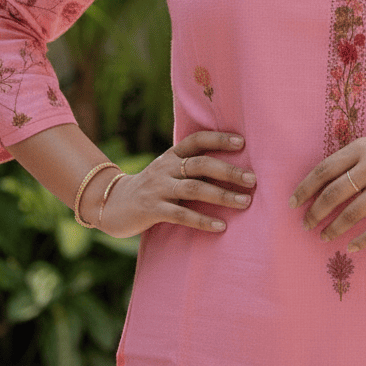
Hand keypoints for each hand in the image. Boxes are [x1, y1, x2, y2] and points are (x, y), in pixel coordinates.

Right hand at [97, 130, 255, 237]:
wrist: (113, 204)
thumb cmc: (152, 187)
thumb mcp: (169, 170)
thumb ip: (191, 167)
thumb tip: (232, 167)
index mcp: (172, 155)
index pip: (197, 140)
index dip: (219, 139)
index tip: (242, 142)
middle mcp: (165, 167)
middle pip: (201, 164)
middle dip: (229, 171)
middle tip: (252, 180)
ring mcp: (158, 188)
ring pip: (194, 188)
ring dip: (222, 195)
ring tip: (245, 202)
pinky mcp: (151, 210)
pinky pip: (181, 215)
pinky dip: (202, 220)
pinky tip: (221, 226)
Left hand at [290, 129, 365, 253]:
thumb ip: (350, 161)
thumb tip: (319, 185)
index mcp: (362, 148)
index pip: (324, 170)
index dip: (305, 189)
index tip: (293, 204)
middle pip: (333, 193)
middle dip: (315, 213)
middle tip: (305, 225)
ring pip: (352, 214)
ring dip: (333, 228)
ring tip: (324, 236)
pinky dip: (361, 240)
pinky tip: (351, 247)